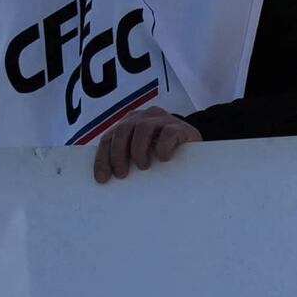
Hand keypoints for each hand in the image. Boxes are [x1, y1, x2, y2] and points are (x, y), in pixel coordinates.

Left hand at [88, 108, 202, 183]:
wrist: (194, 146)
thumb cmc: (163, 153)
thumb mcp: (142, 152)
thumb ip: (126, 156)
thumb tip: (107, 179)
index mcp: (129, 122)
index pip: (109, 138)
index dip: (103, 158)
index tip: (102, 178)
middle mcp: (144, 117)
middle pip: (122, 131)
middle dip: (118, 154)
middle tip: (122, 174)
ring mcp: (163, 119)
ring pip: (143, 129)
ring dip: (138, 150)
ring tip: (143, 166)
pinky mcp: (180, 126)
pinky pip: (168, 133)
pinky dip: (163, 147)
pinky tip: (163, 158)